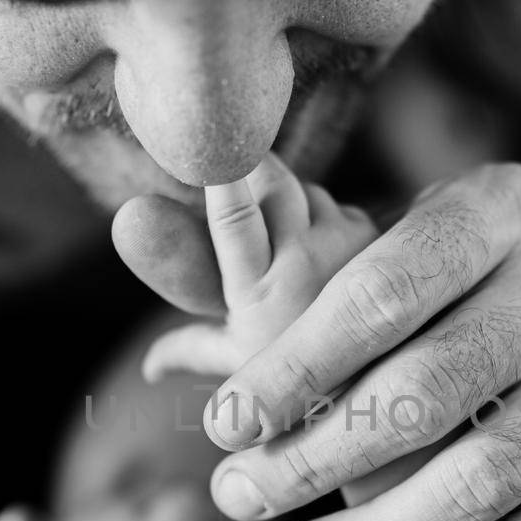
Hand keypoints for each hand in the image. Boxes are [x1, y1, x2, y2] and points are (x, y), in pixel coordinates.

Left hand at [27, 477, 265, 520]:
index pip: (193, 500)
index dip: (212, 514)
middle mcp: (128, 509)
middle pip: (180, 488)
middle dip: (192, 515)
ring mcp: (109, 499)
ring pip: (158, 487)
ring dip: (166, 512)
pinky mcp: (94, 498)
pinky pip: (134, 487)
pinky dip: (144, 507)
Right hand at [140, 153, 377, 382]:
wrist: (372, 374)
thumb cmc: (293, 372)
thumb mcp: (236, 361)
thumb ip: (187, 350)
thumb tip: (148, 368)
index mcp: (257, 292)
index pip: (233, 219)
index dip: (220, 177)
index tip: (204, 145)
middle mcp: (303, 265)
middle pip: (274, 183)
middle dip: (252, 163)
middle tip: (237, 157)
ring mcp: (343, 247)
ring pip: (306, 190)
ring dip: (289, 198)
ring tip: (282, 238)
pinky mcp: (371, 237)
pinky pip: (336, 206)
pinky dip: (322, 216)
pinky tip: (322, 252)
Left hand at [197, 163, 520, 520]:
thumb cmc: (401, 312)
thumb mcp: (328, 274)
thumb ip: (230, 262)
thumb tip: (125, 228)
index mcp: (501, 204)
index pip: (388, 286)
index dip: (294, 365)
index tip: (221, 428)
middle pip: (436, 385)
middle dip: (320, 456)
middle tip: (239, 496)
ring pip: (494, 471)